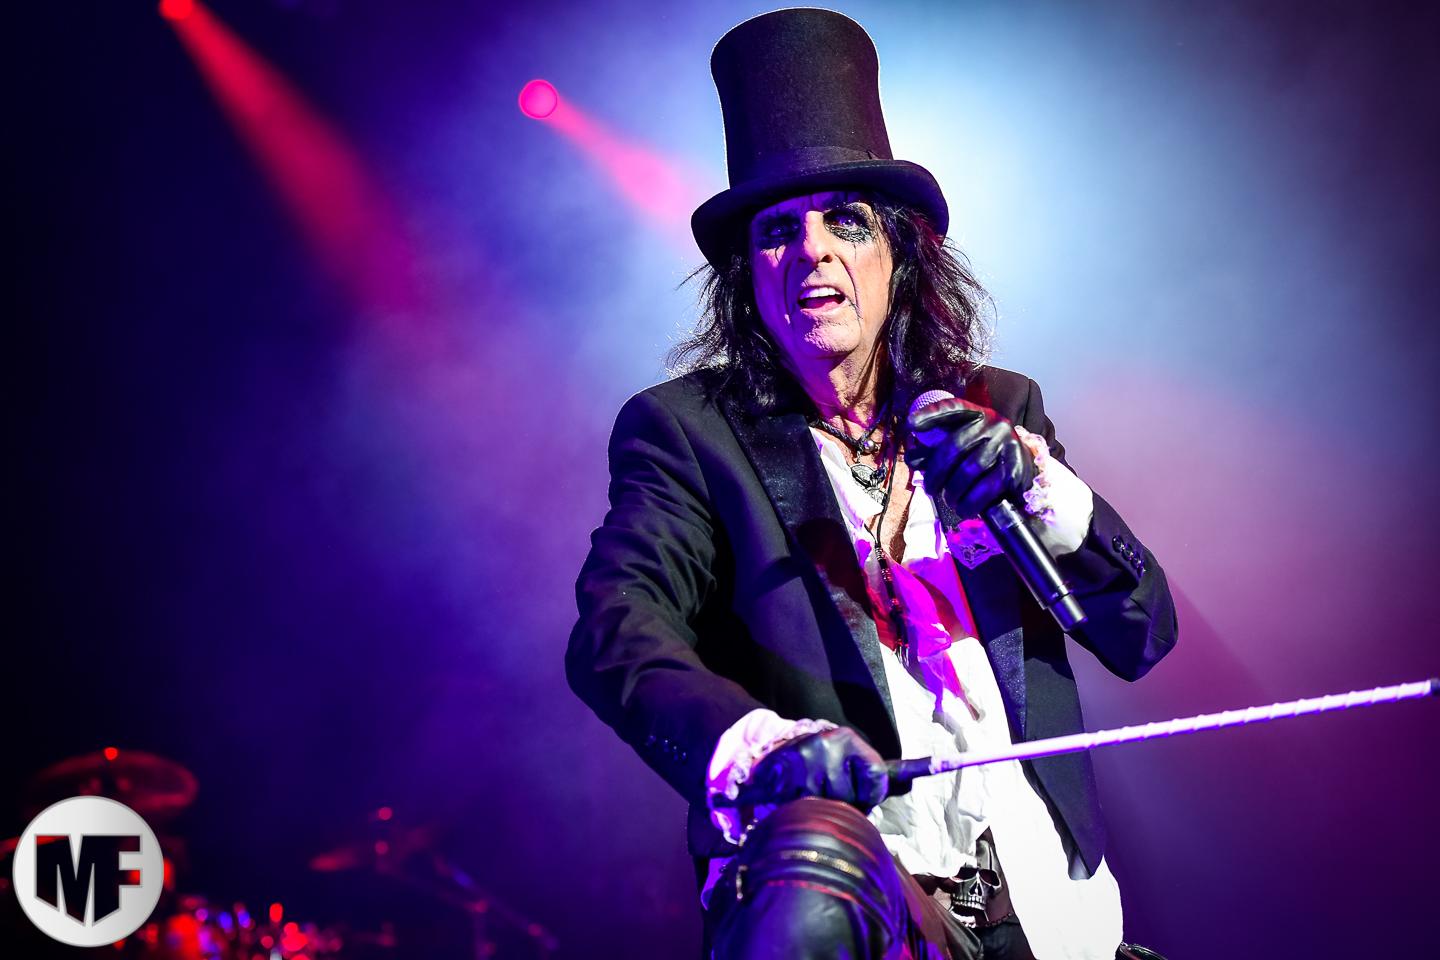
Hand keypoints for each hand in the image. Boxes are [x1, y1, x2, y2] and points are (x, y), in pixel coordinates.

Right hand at [731, 727, 888, 811]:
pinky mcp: (786, 774)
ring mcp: (807, 758)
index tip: (867, 799)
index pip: (880, 774)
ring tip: (813, 793)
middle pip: (852, 796)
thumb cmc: (825, 766)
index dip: (875, 795)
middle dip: (846, 805)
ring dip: (823, 808)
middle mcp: (829, 743)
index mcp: (849, 739)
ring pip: (828, 805)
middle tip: (832, 794)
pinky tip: (797, 797)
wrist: (775, 756)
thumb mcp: (850, 761)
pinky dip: (802, 808)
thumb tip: (944, 761)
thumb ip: (881, 774)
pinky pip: (804, 807)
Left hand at [905, 398, 1035, 520]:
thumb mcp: (963, 449)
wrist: (1024, 471)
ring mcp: (1007, 444)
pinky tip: (963, 509)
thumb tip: (910, 458)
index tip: (910, 424)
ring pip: (969, 470)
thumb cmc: (986, 457)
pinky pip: (986, 488)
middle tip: (929, 488)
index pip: (953, 409)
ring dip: (952, 490)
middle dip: (936, 472)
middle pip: (954, 446)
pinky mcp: (1015, 467)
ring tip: (948, 500)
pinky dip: (970, 502)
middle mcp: (995, 424)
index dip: (931, 414)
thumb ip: (936, 452)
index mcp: (978, 414)